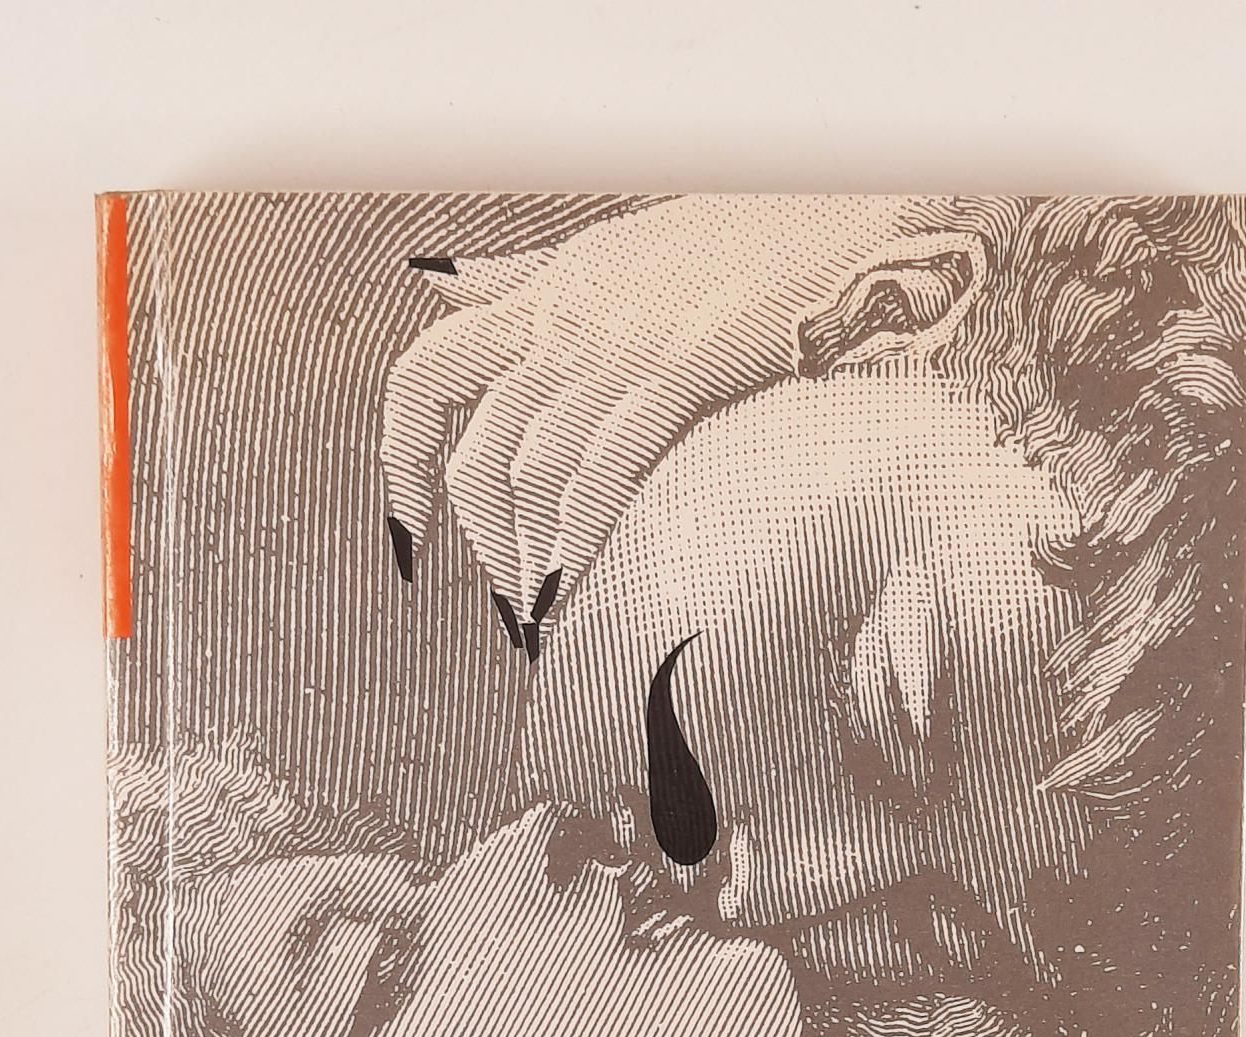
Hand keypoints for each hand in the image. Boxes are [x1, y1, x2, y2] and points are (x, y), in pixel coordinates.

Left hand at [379, 195, 974, 645]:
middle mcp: (566, 321)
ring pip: (534, 474)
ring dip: (534, 559)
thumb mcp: (610, 245)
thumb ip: (523, 277)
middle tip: (512, 601)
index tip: (409, 526)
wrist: (843, 215)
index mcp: (544, 293)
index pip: (426, 377)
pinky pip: (607, 470)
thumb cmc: (745, 235)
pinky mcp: (681, 368)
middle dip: (484, 544)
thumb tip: (440, 280)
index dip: (402, 459)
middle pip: (480, 452)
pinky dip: (586, 537)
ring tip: (551, 613)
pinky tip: (588, 582)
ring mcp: (620, 347)